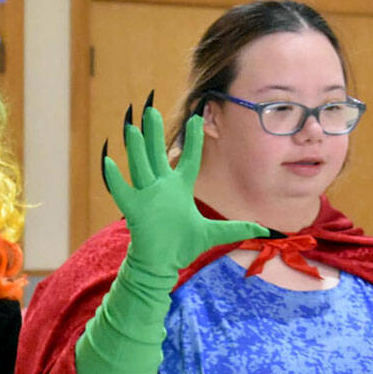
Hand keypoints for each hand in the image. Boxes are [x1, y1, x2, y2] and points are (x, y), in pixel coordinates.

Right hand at [104, 95, 267, 275]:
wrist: (161, 264)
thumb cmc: (183, 247)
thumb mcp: (212, 235)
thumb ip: (236, 228)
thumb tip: (265, 231)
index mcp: (180, 189)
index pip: (189, 159)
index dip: (194, 140)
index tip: (198, 118)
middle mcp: (162, 188)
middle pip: (158, 154)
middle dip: (154, 132)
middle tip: (151, 108)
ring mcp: (146, 197)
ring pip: (140, 166)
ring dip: (136, 147)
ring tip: (132, 127)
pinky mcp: (133, 210)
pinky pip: (121, 191)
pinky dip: (114, 178)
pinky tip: (107, 161)